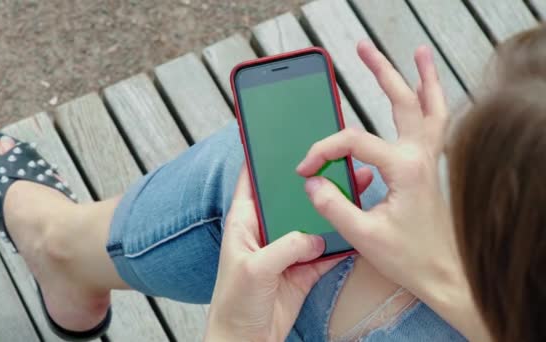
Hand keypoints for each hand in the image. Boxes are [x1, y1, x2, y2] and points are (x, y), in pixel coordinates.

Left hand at [205, 164, 373, 341]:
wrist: (246, 341)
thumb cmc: (234, 304)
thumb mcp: (255, 269)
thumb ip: (285, 248)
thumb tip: (315, 238)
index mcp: (244, 222)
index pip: (252, 181)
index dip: (264, 159)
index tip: (283, 136)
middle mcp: (266, 231)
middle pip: (290, 197)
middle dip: (312, 180)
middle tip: (335, 159)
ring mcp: (286, 249)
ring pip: (312, 221)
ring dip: (330, 208)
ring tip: (354, 187)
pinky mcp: (303, 269)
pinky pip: (326, 250)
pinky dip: (340, 241)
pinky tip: (356, 226)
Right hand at [297, 41, 480, 334]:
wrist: (444, 274)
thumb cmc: (409, 257)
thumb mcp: (362, 235)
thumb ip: (333, 205)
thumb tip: (312, 183)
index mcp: (404, 168)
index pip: (353, 142)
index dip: (322, 151)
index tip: (305, 169)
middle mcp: (420, 156)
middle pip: (403, 100)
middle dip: (382, 72)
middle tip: (362, 49)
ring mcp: (428, 160)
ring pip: (430, 106)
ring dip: (422, 78)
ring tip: (417, 55)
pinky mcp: (428, 167)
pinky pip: (434, 124)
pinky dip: (432, 102)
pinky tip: (423, 96)